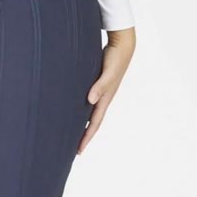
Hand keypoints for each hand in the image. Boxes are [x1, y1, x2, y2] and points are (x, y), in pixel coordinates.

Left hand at [77, 26, 135, 154]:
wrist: (123, 46)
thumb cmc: (115, 58)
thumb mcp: (108, 72)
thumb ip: (100, 85)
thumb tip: (90, 100)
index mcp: (105, 99)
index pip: (94, 123)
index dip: (86, 137)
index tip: (79, 150)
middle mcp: (103, 98)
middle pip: (92, 122)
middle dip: (84, 136)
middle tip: (75, 149)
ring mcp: (101, 92)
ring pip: (90, 113)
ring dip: (83, 124)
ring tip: (73, 134)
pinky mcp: (97, 85)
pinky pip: (88, 102)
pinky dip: (82, 110)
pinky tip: (74, 111)